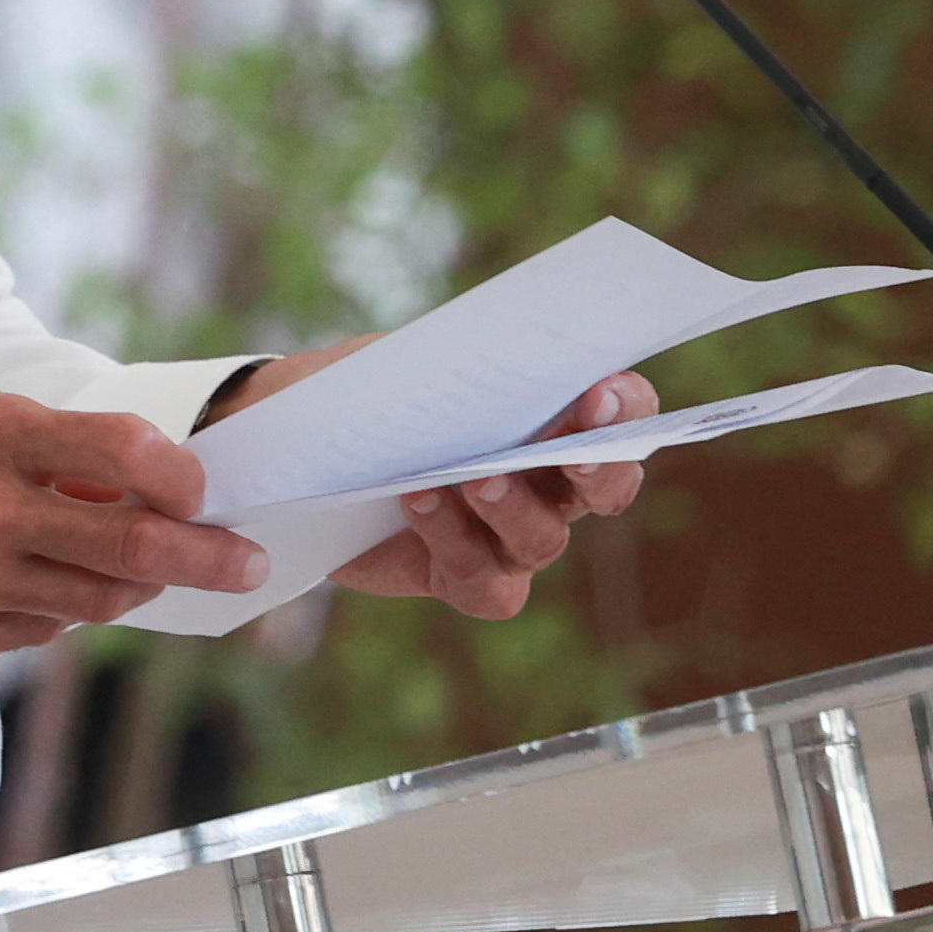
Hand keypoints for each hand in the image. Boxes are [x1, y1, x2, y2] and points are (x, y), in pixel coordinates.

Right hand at [0, 392, 261, 672]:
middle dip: (208, 557)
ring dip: (131, 590)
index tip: (200, 487)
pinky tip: (37, 589)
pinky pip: (33, 631)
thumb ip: (23, 445)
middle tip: (246, 561)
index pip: (120, 453)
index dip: (179, 476)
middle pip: (133, 547)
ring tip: (147, 577)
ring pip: (93, 601)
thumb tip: (113, 472)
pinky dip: (52, 611)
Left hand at [216, 342, 660, 619]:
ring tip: (473, 479)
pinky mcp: (465, 579)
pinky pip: (483, 581)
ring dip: (512, 506)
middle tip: (574, 452)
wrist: (306, 442)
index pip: (623, 414)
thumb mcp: (416, 356)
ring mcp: (512, 540)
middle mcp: (552, 485)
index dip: (626, 407)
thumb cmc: (378, 387)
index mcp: (558, 419)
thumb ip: (462, 360)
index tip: (598, 391)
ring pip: (542, 538)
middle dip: (599, 468)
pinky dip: (453, 542)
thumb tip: (495, 350)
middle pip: (607, 486)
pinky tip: (417, 503)